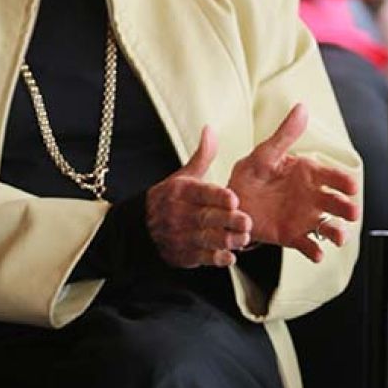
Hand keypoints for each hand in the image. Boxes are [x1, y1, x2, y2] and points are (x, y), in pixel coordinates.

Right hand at [146, 126, 252, 268]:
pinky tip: (230, 256)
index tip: (233, 198)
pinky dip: (215, 258)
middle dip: (227, 220)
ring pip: (205, 238)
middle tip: (247, 221)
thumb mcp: (182, 176)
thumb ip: (202, 156)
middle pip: (205, 217)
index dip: (216, 196)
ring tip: (243, 238)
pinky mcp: (183, 254)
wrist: (141, 228)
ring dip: (225, 240)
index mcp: (181, 191)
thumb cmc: (170, 199)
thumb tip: (210, 129)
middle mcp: (179, 213)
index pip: (200, 193)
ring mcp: (180, 235)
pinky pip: (200, 257)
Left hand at [229, 103, 361, 261]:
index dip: (343, 181)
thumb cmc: (251, 173)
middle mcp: (312, 196)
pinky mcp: (293, 236)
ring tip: (339, 237)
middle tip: (352, 212)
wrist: (231, 201)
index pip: (332, 176)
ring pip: (328, 226)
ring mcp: (304, 217)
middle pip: (336, 203)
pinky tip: (316, 254)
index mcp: (309, 173)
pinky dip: (314, 251)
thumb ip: (285, 135)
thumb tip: (302, 107)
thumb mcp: (265, 152)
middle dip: (346, 208)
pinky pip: (307, 245)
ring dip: (337, 232)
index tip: (351, 186)